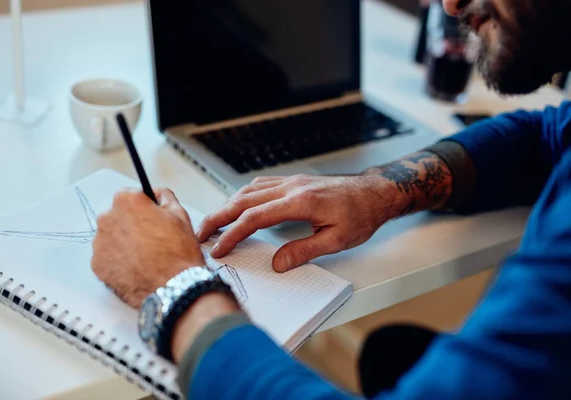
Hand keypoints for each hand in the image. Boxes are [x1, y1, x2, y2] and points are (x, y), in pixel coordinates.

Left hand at [91, 188, 204, 308]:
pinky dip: (119, 261)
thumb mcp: (180, 214)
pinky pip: (107, 258)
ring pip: (112, 237)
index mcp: (126, 201)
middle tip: (151, 239)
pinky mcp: (97, 265)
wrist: (172, 286)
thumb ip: (164, 196)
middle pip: (118, 216)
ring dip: (124, 243)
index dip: (143, 206)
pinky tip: (136, 267)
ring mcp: (100, 243)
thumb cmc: (178, 253)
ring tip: (145, 256)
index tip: (150, 216)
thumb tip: (156, 193)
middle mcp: (107, 218)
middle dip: (131, 224)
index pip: (130, 195)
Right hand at [197, 174, 400, 271]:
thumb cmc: (361, 215)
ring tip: (213, 222)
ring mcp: (291, 182)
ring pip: (249, 191)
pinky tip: (238, 204)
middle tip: (200, 233)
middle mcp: (291, 188)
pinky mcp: (293, 182)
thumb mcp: (337, 240)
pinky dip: (243, 196)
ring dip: (227, 205)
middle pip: (244, 201)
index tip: (218, 248)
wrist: (374, 192)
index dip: (232, 234)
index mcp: (300, 202)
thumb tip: (277, 264)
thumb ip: (305, 251)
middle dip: (218, 217)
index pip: (255, 218)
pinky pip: (261, 185)